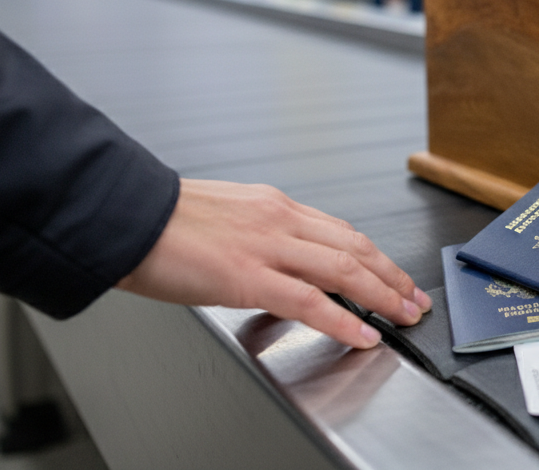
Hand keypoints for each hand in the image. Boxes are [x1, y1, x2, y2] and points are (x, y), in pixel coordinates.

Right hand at [118, 178, 430, 348]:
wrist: (122, 215)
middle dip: (392, 275)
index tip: (394, 274)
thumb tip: (279, 262)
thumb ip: (258, 235)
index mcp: (274, 205)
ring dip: (383, 294)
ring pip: (344, 268)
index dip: (376, 255)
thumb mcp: (226, 215)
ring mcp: (266, 246)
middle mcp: (279, 219)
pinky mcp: (247, 276)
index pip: (341, 230)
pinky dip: (343, 318)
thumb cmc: (161, 220)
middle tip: (415, 298)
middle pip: (355, 246)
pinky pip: (309, 300)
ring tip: (404, 315)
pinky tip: (363, 333)